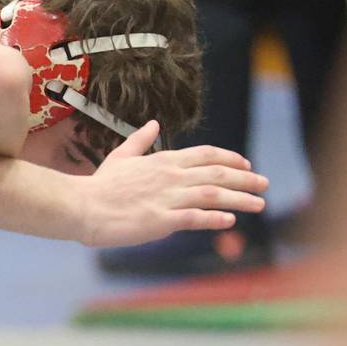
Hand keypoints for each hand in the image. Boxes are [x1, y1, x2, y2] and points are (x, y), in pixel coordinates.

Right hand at [77, 121, 268, 247]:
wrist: (82, 207)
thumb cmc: (99, 184)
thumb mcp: (121, 156)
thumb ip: (141, 140)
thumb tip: (153, 124)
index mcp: (164, 160)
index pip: (207, 155)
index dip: (231, 159)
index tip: (247, 165)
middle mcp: (171, 176)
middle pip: (218, 174)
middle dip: (246, 179)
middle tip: (264, 184)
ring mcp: (168, 198)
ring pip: (214, 195)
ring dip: (240, 199)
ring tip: (259, 204)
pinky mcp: (162, 220)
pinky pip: (196, 218)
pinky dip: (216, 219)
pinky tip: (230, 220)